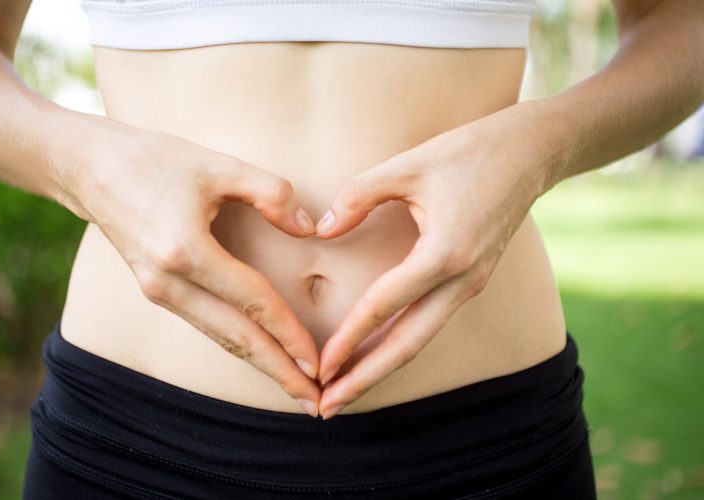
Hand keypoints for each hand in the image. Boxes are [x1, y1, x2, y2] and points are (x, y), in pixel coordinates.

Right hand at [69, 122, 322, 415]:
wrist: (87, 167)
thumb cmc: (154, 159)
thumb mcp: (218, 164)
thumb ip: (270, 193)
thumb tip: (309, 230)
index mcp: (184, 250)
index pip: (251, 302)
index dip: (289, 334)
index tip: (320, 363)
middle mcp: (167, 282)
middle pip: (235, 338)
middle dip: (279, 372)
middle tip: (317, 404)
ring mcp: (157, 291)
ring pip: (219, 338)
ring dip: (260, 365)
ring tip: (296, 389)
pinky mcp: (155, 290)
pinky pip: (205, 324)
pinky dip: (237, 344)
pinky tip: (261, 354)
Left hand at [312, 108, 548, 418]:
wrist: (531, 152)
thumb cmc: (469, 152)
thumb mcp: (408, 165)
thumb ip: (359, 196)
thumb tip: (323, 230)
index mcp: (445, 253)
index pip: (385, 305)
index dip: (348, 338)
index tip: (319, 367)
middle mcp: (462, 280)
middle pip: (407, 345)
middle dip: (365, 379)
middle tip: (327, 408)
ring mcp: (471, 284)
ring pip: (421, 339)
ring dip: (382, 368)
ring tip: (346, 392)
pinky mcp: (472, 280)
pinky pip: (431, 322)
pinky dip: (400, 344)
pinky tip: (376, 354)